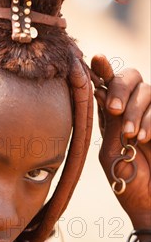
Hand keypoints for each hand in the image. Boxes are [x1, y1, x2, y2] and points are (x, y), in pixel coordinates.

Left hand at [91, 55, 150, 228]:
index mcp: (111, 114)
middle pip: (130, 77)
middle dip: (121, 88)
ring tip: (131, 136)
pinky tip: (144, 138)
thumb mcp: (111, 152)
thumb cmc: (127, 182)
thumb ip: (109, 122)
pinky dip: (150, 120)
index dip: (102, 68)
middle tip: (115, 110)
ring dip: (137, 111)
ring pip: (146, 91)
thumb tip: (100, 90)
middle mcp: (132, 109)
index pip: (107, 83)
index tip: (96, 59)